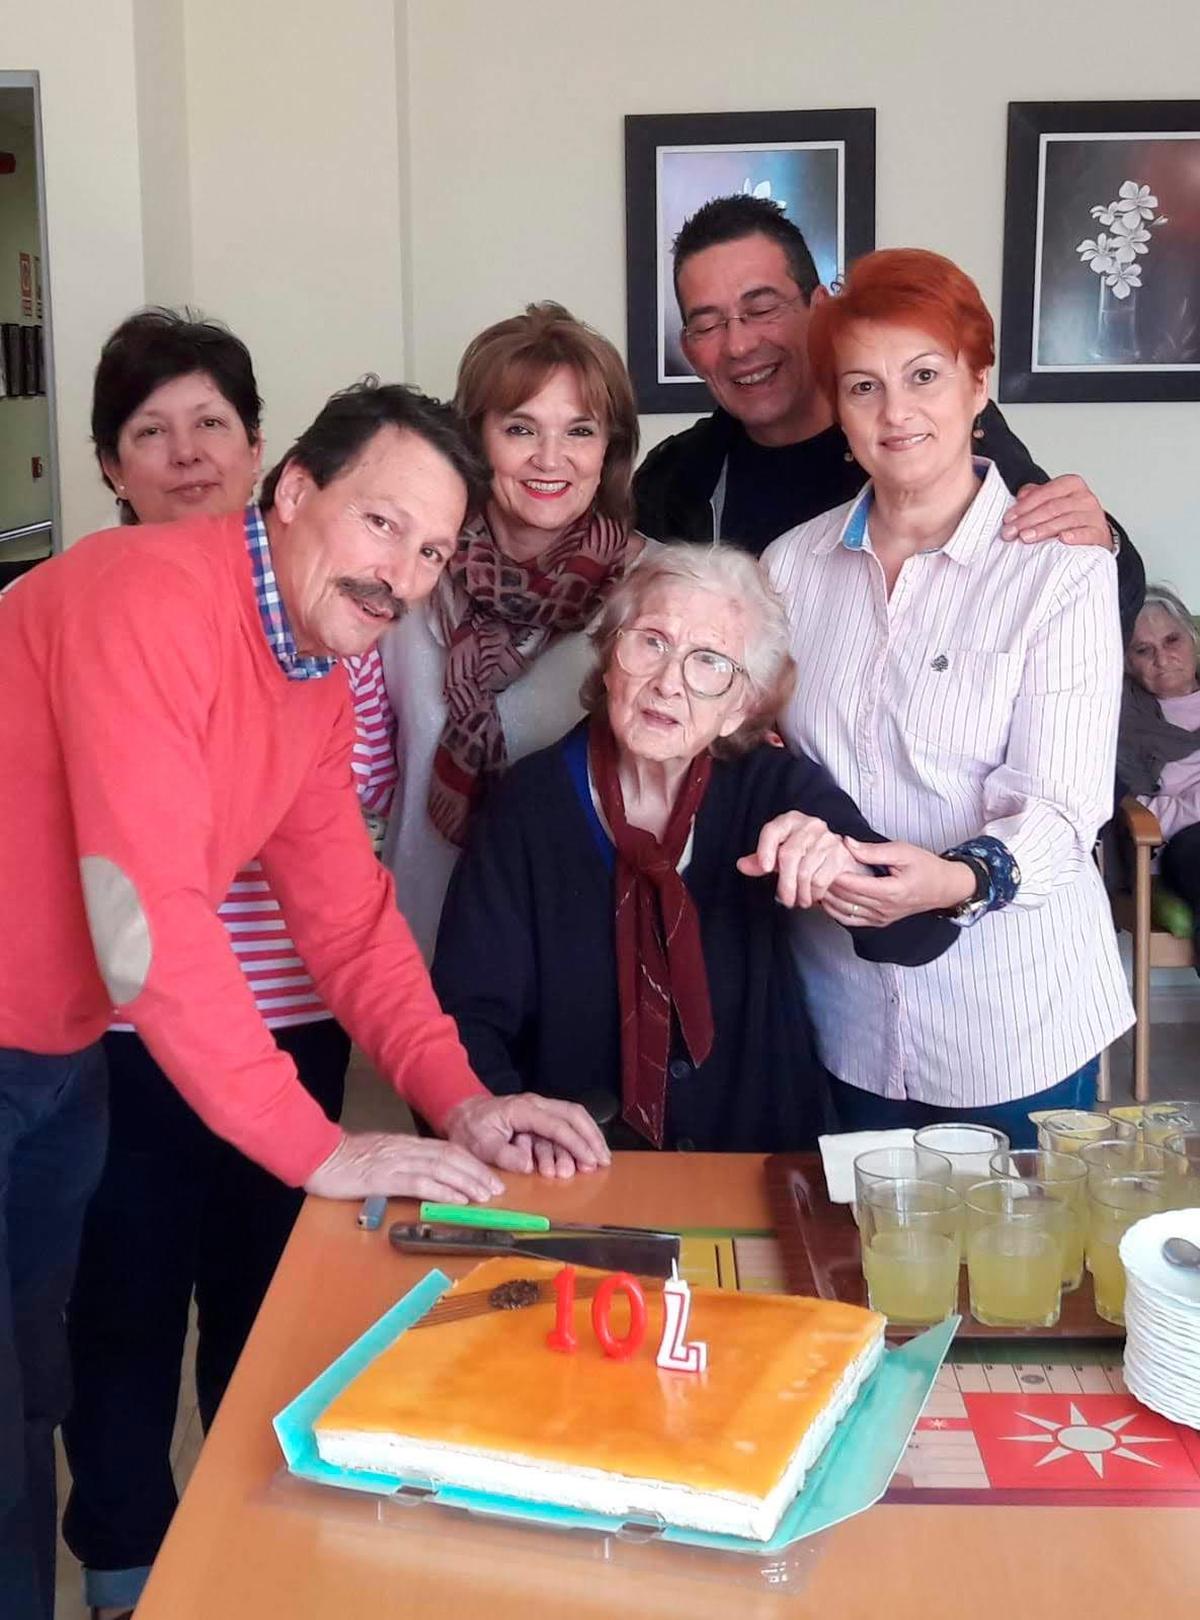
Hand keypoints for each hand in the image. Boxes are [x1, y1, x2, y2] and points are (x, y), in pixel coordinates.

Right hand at [303, 1131, 503, 1202]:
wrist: (321, 1156)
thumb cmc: (348, 1160)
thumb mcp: (383, 1156)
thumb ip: (405, 1162)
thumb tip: (429, 1176)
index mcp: (408, 1144)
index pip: (449, 1150)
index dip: (472, 1163)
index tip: (490, 1177)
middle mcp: (408, 1150)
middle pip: (451, 1158)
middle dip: (477, 1173)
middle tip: (497, 1189)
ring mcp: (397, 1162)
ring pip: (441, 1169)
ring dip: (467, 1182)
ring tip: (485, 1196)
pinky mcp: (385, 1178)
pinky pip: (420, 1183)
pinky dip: (442, 1191)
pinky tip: (457, 1200)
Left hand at [444, 1093, 611, 1179]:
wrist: (461, 1113)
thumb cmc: (470, 1129)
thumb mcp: (481, 1145)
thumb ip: (504, 1155)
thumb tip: (529, 1165)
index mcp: (523, 1109)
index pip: (557, 1126)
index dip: (576, 1144)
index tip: (591, 1160)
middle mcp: (536, 1105)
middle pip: (574, 1115)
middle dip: (591, 1137)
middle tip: (603, 1159)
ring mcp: (539, 1110)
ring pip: (572, 1119)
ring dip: (584, 1142)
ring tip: (590, 1166)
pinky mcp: (538, 1118)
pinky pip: (561, 1127)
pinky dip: (572, 1143)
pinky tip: (578, 1159)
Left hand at [736, 812, 862, 906]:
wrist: (836, 854)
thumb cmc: (803, 853)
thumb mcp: (779, 853)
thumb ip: (760, 860)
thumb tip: (742, 865)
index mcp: (789, 821)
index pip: (773, 831)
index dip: (765, 850)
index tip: (765, 869)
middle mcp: (809, 825)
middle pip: (789, 855)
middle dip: (784, 883)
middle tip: (784, 900)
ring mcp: (826, 838)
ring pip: (805, 871)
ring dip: (799, 892)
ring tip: (797, 901)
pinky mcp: (839, 854)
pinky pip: (820, 879)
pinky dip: (813, 893)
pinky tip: (810, 896)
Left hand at [821, 838, 974, 926]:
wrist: (943, 888)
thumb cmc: (925, 866)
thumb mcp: (902, 851)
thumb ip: (872, 850)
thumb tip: (846, 843)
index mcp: (891, 891)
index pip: (853, 884)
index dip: (834, 872)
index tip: (823, 858)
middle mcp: (884, 908)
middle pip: (845, 898)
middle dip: (827, 883)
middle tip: (814, 867)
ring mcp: (881, 918)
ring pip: (844, 911)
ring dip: (828, 898)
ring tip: (815, 881)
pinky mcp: (879, 922)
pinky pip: (850, 920)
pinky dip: (835, 911)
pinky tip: (826, 899)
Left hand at [1000, 474, 1111, 547]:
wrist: (1093, 533)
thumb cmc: (1067, 516)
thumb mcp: (1050, 501)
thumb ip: (1035, 495)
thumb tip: (1021, 496)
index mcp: (1071, 485)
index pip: (1044, 494)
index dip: (1023, 506)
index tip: (1007, 519)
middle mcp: (1084, 497)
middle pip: (1052, 508)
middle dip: (1028, 520)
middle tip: (1010, 532)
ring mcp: (1094, 515)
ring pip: (1066, 520)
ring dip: (1043, 529)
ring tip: (1025, 537)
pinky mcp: (1100, 533)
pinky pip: (1087, 533)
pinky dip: (1075, 536)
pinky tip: (1063, 540)